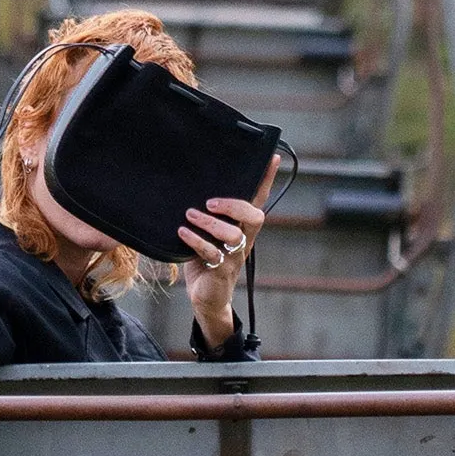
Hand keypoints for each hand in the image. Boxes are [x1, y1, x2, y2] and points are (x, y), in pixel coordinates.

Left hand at [180, 153, 278, 348]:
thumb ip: (208, 214)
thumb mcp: (208, 232)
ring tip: (189, 215)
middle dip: (234, 205)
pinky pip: (213, 254)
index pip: (258, 200)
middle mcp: (243, 240)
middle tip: (211, 202)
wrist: (206, 298)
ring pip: (233, 235)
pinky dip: (196, 241)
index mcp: (243, 227)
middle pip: (255, 217)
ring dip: (209, 223)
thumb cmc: (206, 260)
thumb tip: (193, 184)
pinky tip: (183, 233)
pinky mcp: (221, 271)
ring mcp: (234, 256)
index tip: (271, 157)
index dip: (266, 180)